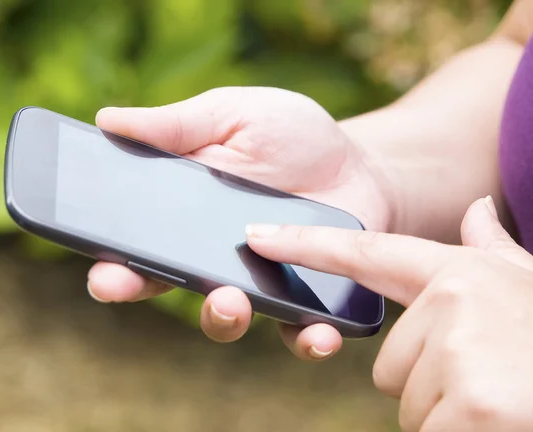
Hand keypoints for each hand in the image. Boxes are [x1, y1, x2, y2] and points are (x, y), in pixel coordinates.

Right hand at [87, 86, 395, 358]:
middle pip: (164, 283)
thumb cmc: (292, 137)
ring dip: (219, 316)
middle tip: (125, 285)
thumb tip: (106, 119)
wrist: (360, 166)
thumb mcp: (233, 115)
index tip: (97, 265)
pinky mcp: (305, 300)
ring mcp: (257, 282)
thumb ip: (177, 124)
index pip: (135, 241)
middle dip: (138, 289)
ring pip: (225, 316)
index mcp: (185, 213)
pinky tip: (318, 333)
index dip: (110, 257)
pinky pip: (297, 332)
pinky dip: (305, 340)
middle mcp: (212, 256)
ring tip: (231, 300)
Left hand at [246, 196, 532, 430]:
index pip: (366, 254)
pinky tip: (500, 421)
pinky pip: (429, 431)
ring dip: (449, 413)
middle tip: (487, 379)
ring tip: (500, 399)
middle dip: (430, 382)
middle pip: (389, 364)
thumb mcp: (529, 286)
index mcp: (460, 273)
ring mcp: (463, 351)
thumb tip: (476, 209)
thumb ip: (495, 250)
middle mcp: (454, 300)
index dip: (306, 246)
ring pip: (408, 403)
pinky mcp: (474, 405)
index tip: (256, 237)